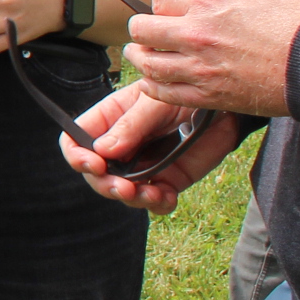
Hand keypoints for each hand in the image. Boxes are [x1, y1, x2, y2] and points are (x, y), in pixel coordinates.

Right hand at [59, 81, 240, 213]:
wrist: (224, 109)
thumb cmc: (185, 94)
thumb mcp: (156, 102)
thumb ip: (132, 124)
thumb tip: (102, 150)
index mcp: (109, 120)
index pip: (75, 140)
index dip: (77, 156)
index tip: (96, 164)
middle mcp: (120, 146)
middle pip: (95, 174)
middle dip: (106, 185)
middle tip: (125, 189)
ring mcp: (143, 165)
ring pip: (122, 192)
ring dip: (133, 199)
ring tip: (153, 194)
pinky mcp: (167, 180)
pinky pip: (154, 200)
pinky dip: (157, 204)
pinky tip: (167, 197)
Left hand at [124, 0, 299, 117]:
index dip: (160, 4)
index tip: (167, 9)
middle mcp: (197, 33)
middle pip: (143, 30)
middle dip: (142, 30)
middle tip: (147, 33)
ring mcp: (201, 67)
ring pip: (148, 64)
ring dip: (142, 59)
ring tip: (142, 55)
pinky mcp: (211, 96)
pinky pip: (165, 93)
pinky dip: (154, 88)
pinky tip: (154, 84)